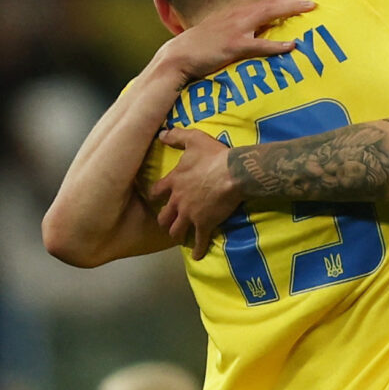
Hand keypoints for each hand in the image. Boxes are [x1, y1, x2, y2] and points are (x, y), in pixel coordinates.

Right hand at [150, 0, 314, 83]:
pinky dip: (277, 45)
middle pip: (270, 4)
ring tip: (309, 9)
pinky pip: (260, 45)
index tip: (301, 2)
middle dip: (293, 2)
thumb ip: (236, 34)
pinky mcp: (233, 46)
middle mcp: (236, 17)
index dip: (283, 2)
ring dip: (290, 10)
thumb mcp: (218, 36)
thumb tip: (255, 38)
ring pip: (268, 15)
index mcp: (234, 15)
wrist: (177, 58)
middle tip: (313, 2)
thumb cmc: (198, 50)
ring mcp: (235, 30)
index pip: (263, 4)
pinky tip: (291, 46)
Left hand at [151, 128, 244, 252]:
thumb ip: (177, 136)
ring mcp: (190, 214)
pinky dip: (197, 249)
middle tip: (167, 221)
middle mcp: (178, 200)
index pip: (156, 192)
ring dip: (177, 234)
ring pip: (176, 230)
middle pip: (164, 216)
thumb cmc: (214, 155)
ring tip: (180, 236)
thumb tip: (162, 133)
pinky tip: (197, 256)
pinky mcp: (205, 224)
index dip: (154, 196)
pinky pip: (198, 241)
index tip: (154, 199)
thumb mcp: (194, 139)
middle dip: (164, 219)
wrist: (234, 173)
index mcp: (174, 182)